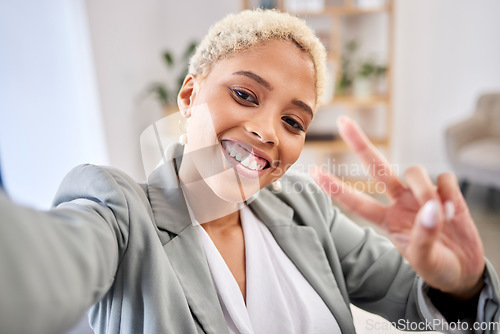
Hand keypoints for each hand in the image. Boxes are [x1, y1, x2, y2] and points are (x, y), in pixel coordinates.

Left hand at [312, 116, 484, 298]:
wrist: (465, 270)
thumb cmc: (437, 266)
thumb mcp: (425, 260)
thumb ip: (424, 235)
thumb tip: (431, 207)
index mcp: (387, 219)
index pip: (355, 201)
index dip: (334, 188)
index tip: (313, 172)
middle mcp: (400, 201)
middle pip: (377, 168)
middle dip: (360, 144)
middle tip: (342, 121)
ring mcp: (421, 194)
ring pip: (414, 171)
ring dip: (426, 190)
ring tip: (443, 215)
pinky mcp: (445, 190)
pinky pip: (444, 178)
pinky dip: (450, 193)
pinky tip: (455, 212)